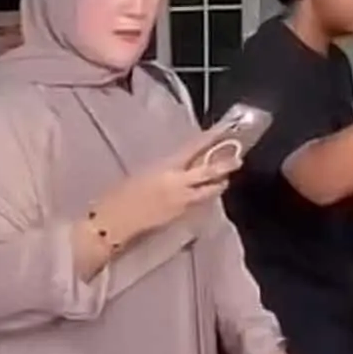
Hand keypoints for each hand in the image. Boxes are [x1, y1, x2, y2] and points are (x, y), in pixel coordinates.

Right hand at [102, 134, 241, 241]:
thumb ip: (166, 168)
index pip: (193, 149)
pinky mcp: (180, 215)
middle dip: (224, 165)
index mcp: (166, 167)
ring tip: (224, 179)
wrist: (114, 221)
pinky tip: (205, 193)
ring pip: (208, 191)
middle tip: (238, 160)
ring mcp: (181, 201)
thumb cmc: (121, 194)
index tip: (222, 132)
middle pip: (208, 172)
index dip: (210, 139)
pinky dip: (204, 195)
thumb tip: (182, 164)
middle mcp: (177, 183)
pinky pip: (197, 202)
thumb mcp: (144, 172)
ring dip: (217, 184)